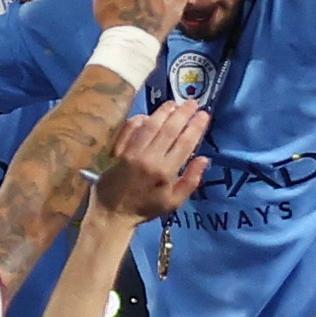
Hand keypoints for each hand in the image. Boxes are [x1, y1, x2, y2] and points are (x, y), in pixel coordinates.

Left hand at [97, 103, 210, 219]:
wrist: (111, 214)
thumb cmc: (145, 208)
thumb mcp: (173, 202)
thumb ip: (191, 180)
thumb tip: (204, 159)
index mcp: (164, 172)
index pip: (185, 143)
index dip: (196, 127)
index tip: (204, 115)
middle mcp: (148, 158)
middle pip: (169, 129)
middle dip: (183, 113)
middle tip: (193, 103)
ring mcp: (130, 152)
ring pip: (150, 125)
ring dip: (164, 112)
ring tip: (175, 103)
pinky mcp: (115, 151)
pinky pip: (128, 129)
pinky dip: (139, 119)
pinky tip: (149, 115)